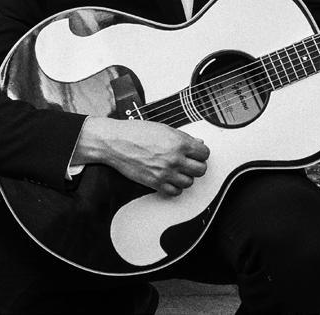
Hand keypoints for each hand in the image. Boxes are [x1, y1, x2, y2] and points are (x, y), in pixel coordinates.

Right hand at [72, 117, 208, 194]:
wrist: (115, 142)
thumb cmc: (135, 132)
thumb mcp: (163, 129)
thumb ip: (183, 138)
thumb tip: (198, 144)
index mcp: (178, 143)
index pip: (204, 153)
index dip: (201, 153)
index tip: (196, 154)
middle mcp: (174, 159)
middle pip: (200, 170)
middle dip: (196, 165)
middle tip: (189, 163)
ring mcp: (165, 172)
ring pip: (189, 182)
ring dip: (185, 177)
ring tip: (177, 170)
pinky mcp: (155, 183)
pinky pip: (175, 192)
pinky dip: (175, 187)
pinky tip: (169, 179)